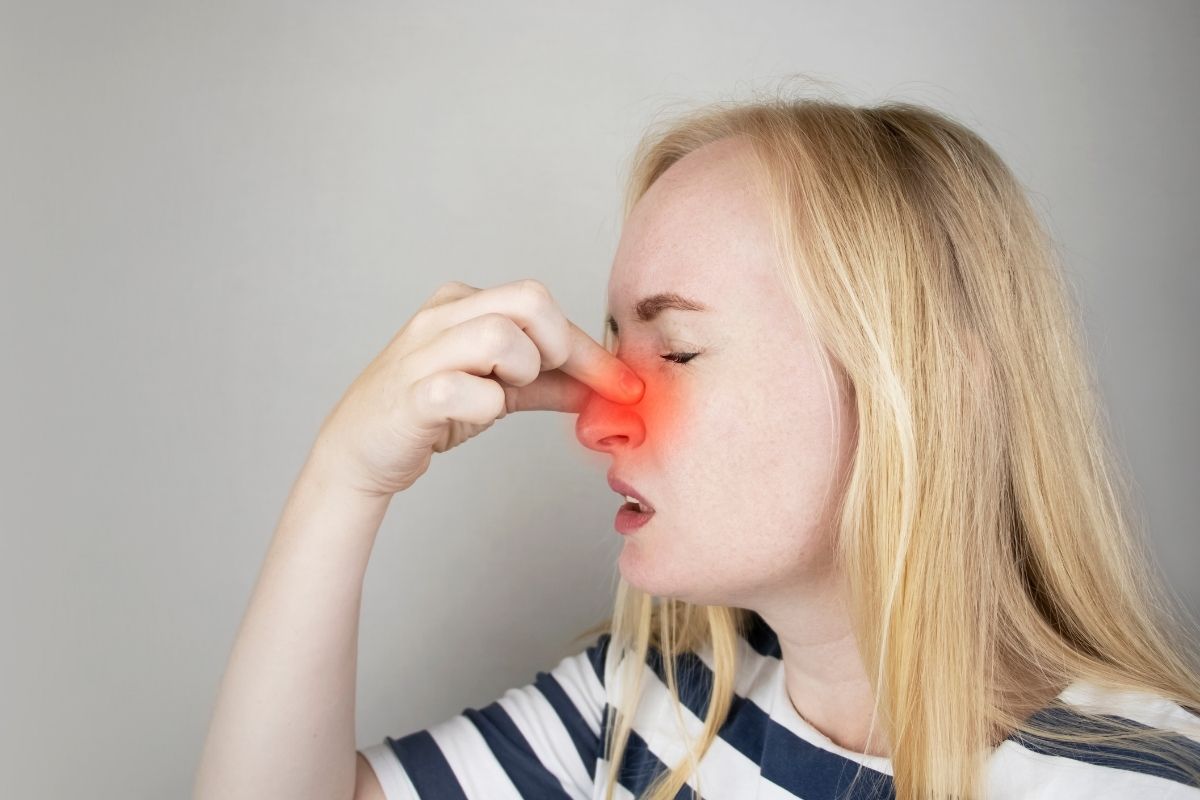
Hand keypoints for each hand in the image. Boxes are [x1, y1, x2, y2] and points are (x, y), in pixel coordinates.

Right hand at [309, 278, 642, 497]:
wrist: (361, 451)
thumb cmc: (429, 411)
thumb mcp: (498, 389)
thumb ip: (549, 382)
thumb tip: (607, 388)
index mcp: (464, 303)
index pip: (544, 306)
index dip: (591, 349)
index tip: (627, 385)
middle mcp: (441, 316)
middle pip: (531, 300)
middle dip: (559, 347)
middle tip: (545, 382)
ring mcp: (423, 351)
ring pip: (502, 337)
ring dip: (521, 373)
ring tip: (500, 394)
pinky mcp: (412, 394)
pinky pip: (471, 391)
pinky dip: (487, 407)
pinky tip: (474, 415)